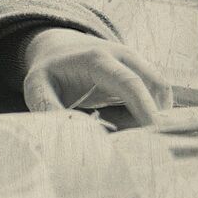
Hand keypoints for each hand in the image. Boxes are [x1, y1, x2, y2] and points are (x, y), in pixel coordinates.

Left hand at [19, 28, 172, 126]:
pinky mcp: (142, 72)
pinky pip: (158, 95)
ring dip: (153, 116)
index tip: (154, 134)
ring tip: (130, 137)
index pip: (130, 83)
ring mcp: (136, 62)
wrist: (59, 49)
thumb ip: (46, 106)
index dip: (145, 108)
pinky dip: (151, 113)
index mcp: (98, 59)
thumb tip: (63, 132)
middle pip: (155, 87)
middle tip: (151, 148)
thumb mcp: (37, 86)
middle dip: (158, 117)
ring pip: (160, 92)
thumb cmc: (49, 72)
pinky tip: (131, 128)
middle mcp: (123, 56)